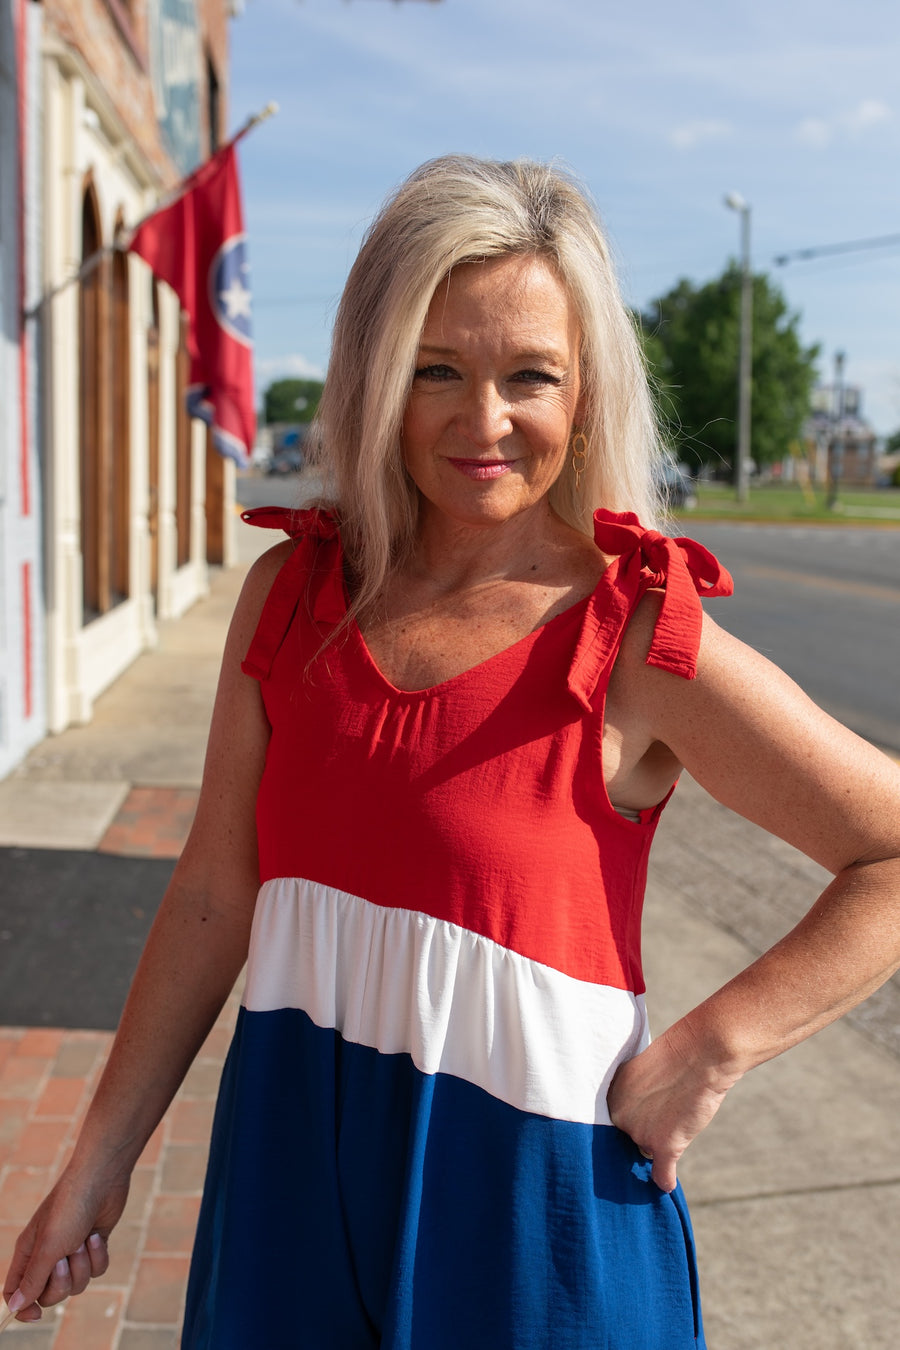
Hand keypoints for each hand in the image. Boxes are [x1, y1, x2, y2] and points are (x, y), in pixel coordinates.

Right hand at [2, 1166, 128, 1322]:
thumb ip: (33, 1279)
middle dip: (62, 1282)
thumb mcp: (48, 1247)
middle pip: (50, 1294)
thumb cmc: (70, 1208)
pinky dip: (98, 1256)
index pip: (16, 1291)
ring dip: (83, 1266)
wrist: (102, 1179)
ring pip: (76, 1284)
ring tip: (83, 1241)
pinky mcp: (92, 1245)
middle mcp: (47, 1253)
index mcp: (28, 1252)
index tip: (37, 1315)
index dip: (23, 1307)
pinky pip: (96, 1270)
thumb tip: (15, 1307)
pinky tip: (97, 1236)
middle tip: (66, 1259)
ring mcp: (71, 1250)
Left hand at [607, 1019, 737, 1191]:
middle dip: (648, 1125)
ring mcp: (642, 1135)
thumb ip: (633, 1094)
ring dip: (663, 1139)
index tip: (647, 1109)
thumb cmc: (676, 1055)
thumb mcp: (641, 1070)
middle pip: (633, 1134)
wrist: (701, 1054)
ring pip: (649, 1149)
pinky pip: (662, 1175)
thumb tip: (638, 1115)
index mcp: (611, 1097)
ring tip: (680, 1112)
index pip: (619, 1118)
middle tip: (667, 1106)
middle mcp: (621, 1118)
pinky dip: (665, 1180)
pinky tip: (667, 1185)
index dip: (636, 1114)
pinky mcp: (666, 1146)